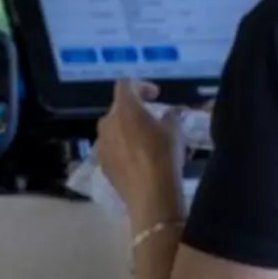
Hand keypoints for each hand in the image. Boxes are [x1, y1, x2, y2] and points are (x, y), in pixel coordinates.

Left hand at [95, 80, 185, 228]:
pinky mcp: (102, 164)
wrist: (150, 194)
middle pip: (118, 107)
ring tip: (144, 140)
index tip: (155, 96)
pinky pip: (111, 148)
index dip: (141, 85)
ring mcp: (101, 144)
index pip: (125, 84)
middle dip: (134, 109)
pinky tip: (137, 159)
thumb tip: (175, 111)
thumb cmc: (164, 155)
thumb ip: (173, 115)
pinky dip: (122, 147)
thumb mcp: (175, 130)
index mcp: (125, 108)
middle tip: (152, 118)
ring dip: (127, 129)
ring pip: (113, 129)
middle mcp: (108, 122)